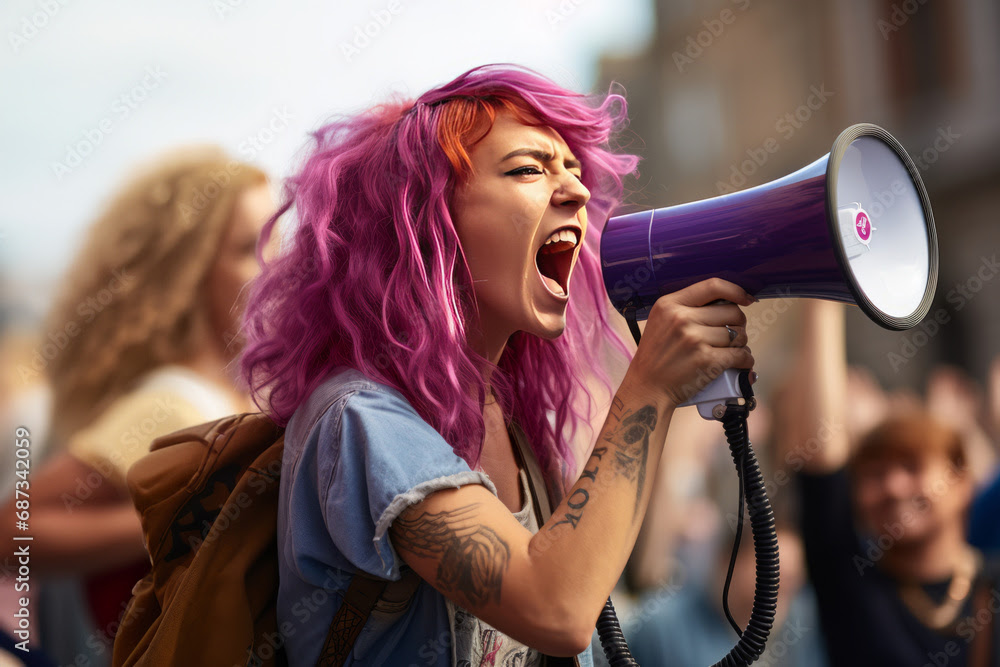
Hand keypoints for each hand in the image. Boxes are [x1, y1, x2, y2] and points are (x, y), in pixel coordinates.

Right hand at [623, 278, 754, 407]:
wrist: (647, 387)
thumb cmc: (656, 356)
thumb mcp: (661, 321)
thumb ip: (687, 308)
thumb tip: (728, 303)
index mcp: (669, 304)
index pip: (713, 286)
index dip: (736, 291)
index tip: (746, 299)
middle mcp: (681, 318)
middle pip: (732, 311)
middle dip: (738, 323)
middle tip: (731, 334)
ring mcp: (694, 339)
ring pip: (738, 334)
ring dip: (741, 343)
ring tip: (731, 349)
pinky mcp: (706, 361)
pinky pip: (740, 355)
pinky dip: (745, 360)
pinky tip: (742, 362)